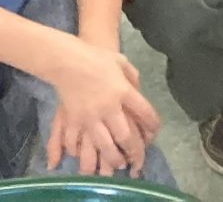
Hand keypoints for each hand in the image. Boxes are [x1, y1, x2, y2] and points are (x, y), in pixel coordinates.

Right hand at [43, 39, 157, 176]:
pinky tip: (86, 157)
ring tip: (117, 165)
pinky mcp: (74, 121)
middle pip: (125, 136)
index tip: (155, 133)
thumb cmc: (96, 58)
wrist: (67, 60)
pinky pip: (80, 143)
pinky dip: (83, 153)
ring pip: (104, 145)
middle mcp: (108, 108)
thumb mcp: (121, 61)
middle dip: (133, 151)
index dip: (153, 125)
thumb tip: (138, 90)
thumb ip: (132, 77)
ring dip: (112, 158)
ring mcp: (90, 117)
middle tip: (136, 161)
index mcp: (123, 91)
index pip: (145, 112)